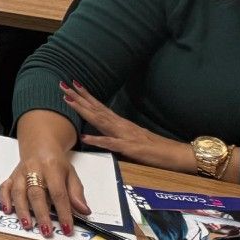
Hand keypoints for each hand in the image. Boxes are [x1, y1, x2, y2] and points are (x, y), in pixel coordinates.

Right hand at [0, 141, 89, 237]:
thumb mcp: (71, 174)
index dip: (63, 212)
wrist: (39, 144)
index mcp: (52, 168)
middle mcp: (34, 169)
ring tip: (27, 225)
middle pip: (36, 193)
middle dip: (41, 214)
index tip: (67, 228)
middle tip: (46, 231)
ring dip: (22, 210)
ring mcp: (20, 172)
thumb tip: (84, 211)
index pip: (58, 193)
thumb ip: (76, 193)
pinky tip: (7, 210)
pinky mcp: (12, 176)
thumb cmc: (56, 163)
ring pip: (19, 191)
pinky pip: (5, 187)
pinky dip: (4, 199)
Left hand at [63, 82, 193, 171]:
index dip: (85, 97)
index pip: (100, 107)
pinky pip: (111, 143)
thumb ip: (118, 137)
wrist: (177, 155)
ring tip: (67, 100)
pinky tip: (85, 137)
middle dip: (78, 97)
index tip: (72, 86)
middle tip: (62, 84)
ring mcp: (125, 135)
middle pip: (96, 109)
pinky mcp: (130, 148)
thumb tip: (104, 136)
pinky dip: (97, 139)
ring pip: (100, 120)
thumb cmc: (156, 150)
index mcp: (121, 124)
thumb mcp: (132, 142)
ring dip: (83, 109)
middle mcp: (121, 125)